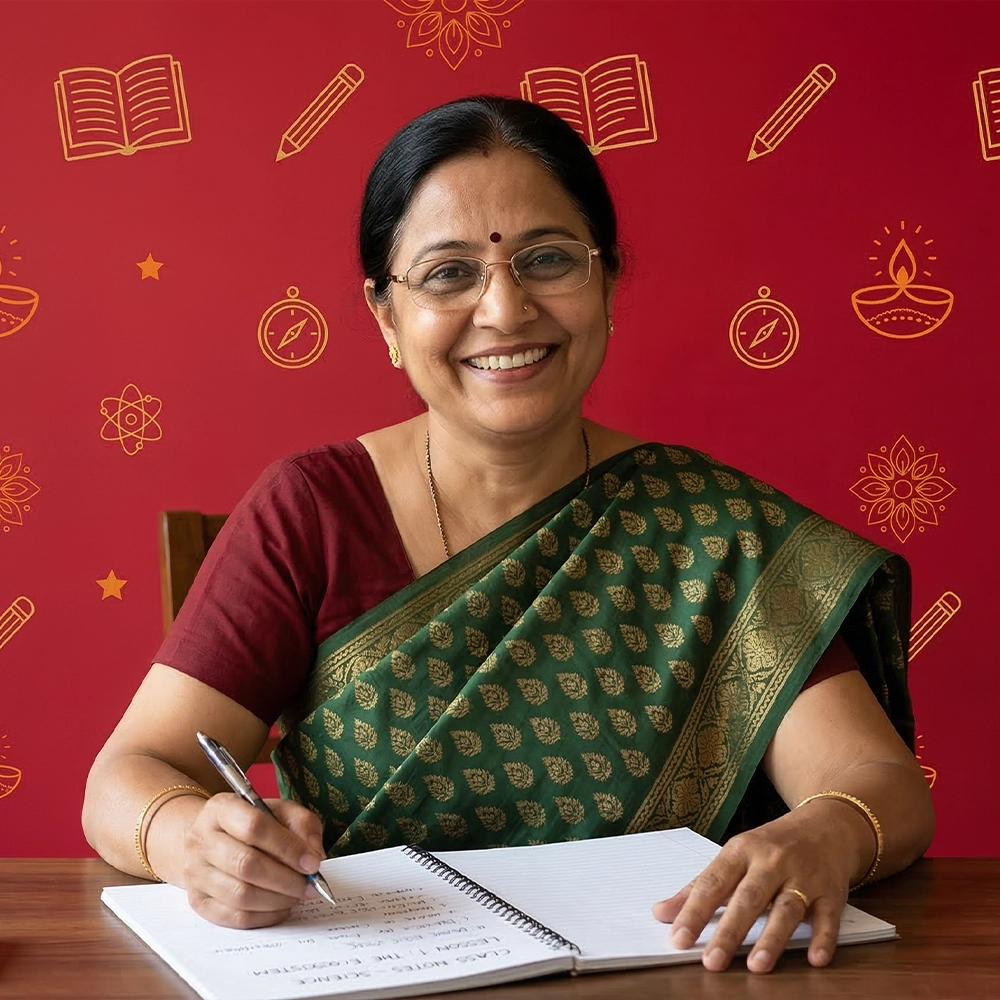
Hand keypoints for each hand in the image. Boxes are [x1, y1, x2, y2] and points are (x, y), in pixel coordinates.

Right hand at [182, 793, 325, 927]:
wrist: (209, 839)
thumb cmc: (251, 824)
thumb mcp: (280, 811)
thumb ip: (303, 825)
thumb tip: (315, 856)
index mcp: (222, 809)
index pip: (255, 827)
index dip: (288, 848)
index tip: (312, 863)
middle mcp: (201, 840)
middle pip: (246, 865)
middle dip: (286, 880)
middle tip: (310, 886)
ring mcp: (195, 873)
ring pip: (240, 895)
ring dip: (278, 900)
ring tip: (297, 896)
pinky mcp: (198, 901)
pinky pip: (234, 917)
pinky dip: (265, 917)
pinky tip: (281, 907)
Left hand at [652, 809, 856, 972]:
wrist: (826, 826)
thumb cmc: (770, 847)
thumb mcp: (734, 857)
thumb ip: (699, 887)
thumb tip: (661, 914)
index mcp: (741, 851)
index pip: (713, 883)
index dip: (694, 911)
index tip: (678, 938)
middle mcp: (771, 862)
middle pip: (749, 897)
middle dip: (730, 930)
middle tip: (711, 961)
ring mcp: (804, 877)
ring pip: (786, 908)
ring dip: (772, 938)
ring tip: (756, 966)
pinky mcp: (831, 893)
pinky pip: (827, 917)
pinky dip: (823, 938)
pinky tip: (815, 958)